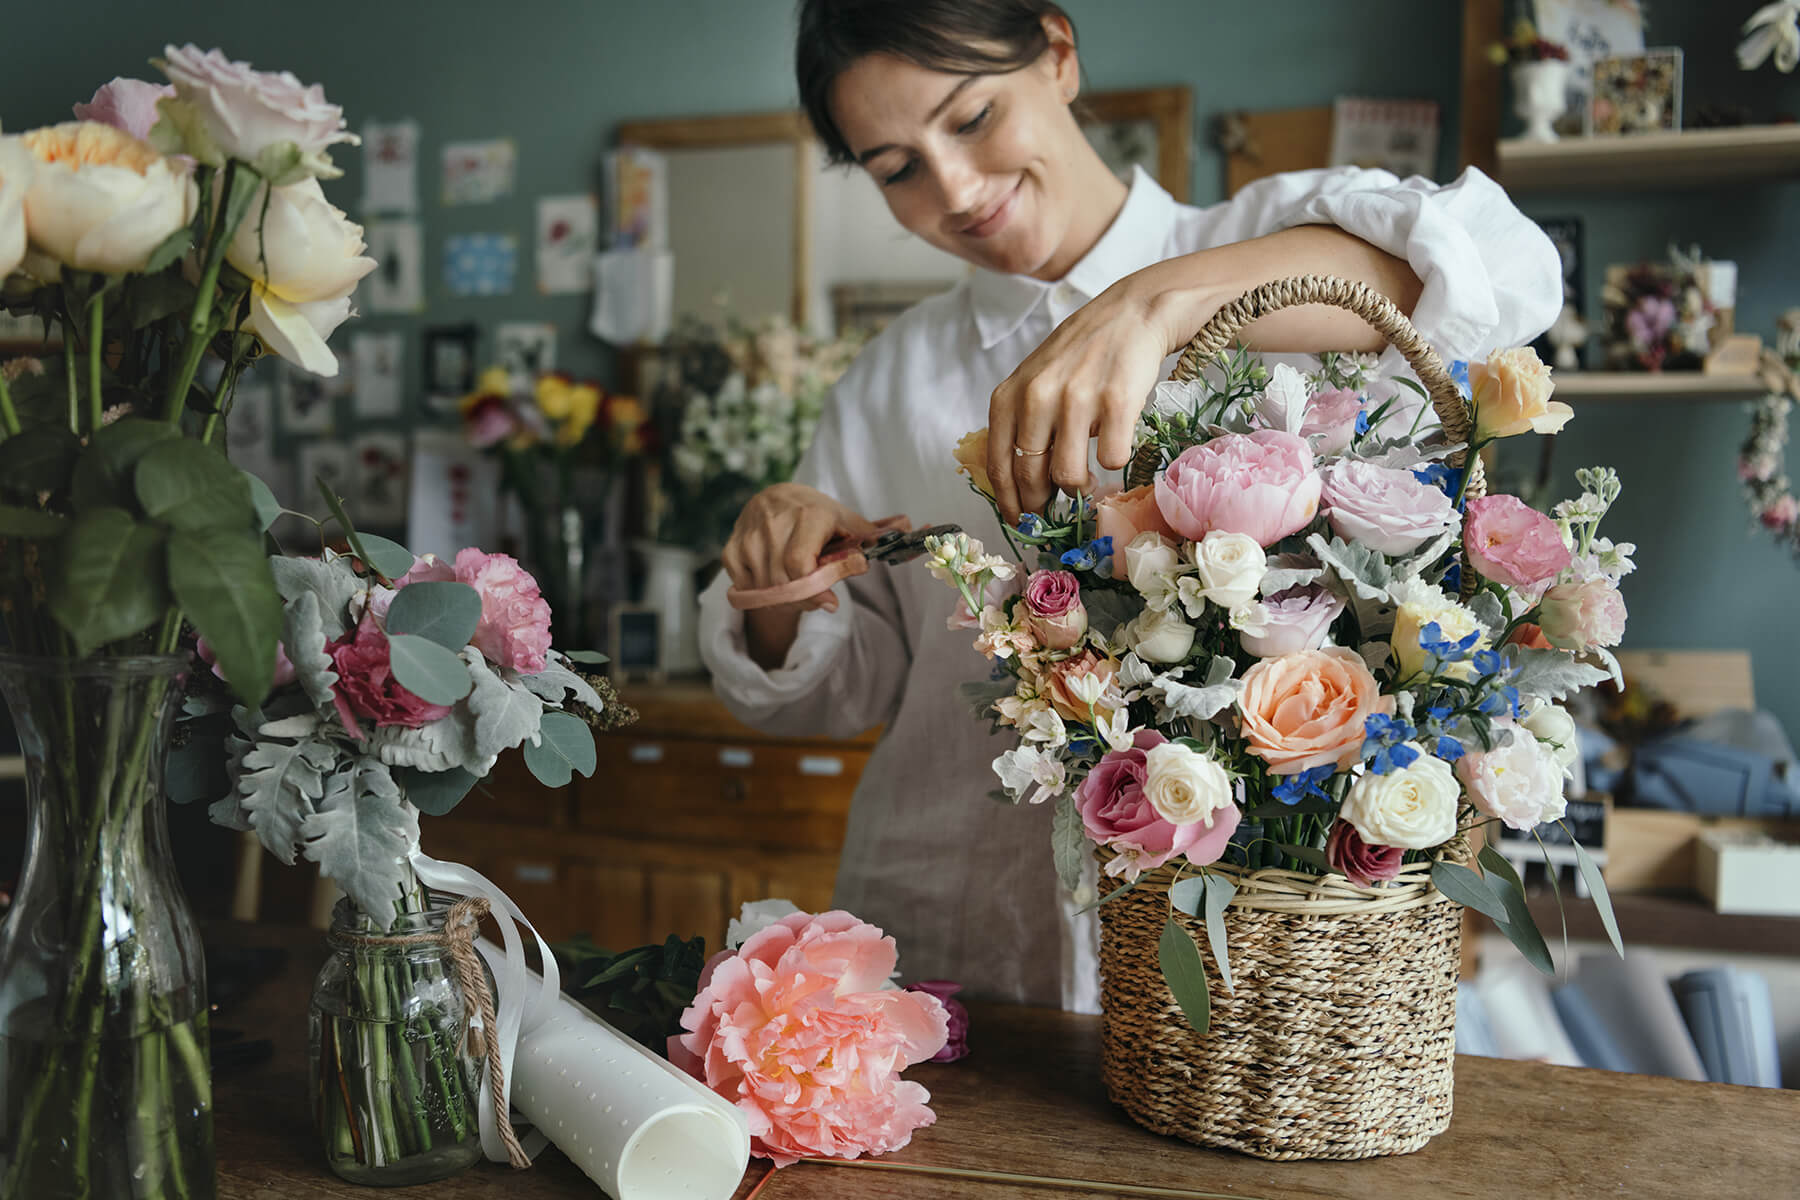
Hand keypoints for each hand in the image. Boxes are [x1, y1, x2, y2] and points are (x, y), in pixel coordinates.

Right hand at [720, 483, 880, 666]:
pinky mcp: (731, 549)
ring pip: (765, 591)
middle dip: (805, 600)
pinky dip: (762, 594)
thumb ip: (874, 534)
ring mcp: (749, 537)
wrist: (774, 496)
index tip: (831, 602)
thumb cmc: (817, 513)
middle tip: (821, 600)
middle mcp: (774, 523)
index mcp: (808, 514)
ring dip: (785, 601)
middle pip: (785, 584)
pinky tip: (775, 582)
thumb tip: (912, 527)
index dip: (815, 590)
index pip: (801, 565)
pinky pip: (746, 589)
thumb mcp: (847, 521)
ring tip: (800, 590)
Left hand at [986, 271, 1210, 523]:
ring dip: (1080, 487)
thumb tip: (1021, 487)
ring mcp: (1076, 399)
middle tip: (1057, 506)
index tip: (1020, 521)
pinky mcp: (1116, 402)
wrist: (1132, 313)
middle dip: (1043, 502)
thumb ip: (1022, 425)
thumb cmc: (1081, 353)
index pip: (998, 464)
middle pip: (1030, 476)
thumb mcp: (1035, 381)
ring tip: (1088, 478)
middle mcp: (1036, 396)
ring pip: (1068, 476)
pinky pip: (1111, 459)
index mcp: (1009, 395)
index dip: (1008, 502)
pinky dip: (1114, 460)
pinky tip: (1115, 443)